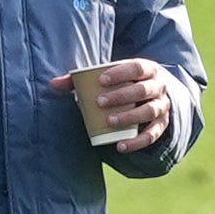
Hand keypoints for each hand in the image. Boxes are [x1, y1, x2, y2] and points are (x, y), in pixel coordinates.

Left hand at [50, 58, 172, 152]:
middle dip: (122, 96)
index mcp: (147, 69)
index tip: (101, 80)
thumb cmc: (125, 83)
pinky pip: (153, 134)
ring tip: (109, 122)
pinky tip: (120, 146)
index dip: (120, 73)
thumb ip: (82, 80)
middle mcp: (159, 86)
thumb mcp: (111, 77)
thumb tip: (52, 84)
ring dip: (130, 117)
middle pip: (143, 90)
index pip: (137, 67)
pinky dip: (138, 142)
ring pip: (149, 111)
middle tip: (100, 102)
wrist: (155, 95)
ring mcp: (162, 106)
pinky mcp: (162, 124)